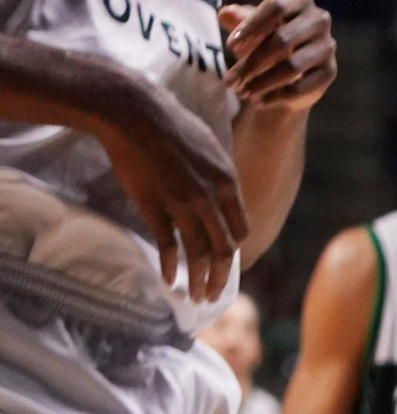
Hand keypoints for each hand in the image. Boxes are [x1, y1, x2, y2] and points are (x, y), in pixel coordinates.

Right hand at [95, 80, 246, 301]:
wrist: (138, 115)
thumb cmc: (173, 126)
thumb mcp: (210, 147)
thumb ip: (218, 175)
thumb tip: (223, 195)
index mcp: (227, 180)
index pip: (240, 228)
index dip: (235, 250)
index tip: (227, 263)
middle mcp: (210, 196)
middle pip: (223, 249)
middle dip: (220, 277)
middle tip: (214, 295)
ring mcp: (183, 203)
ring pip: (198, 254)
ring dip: (198, 281)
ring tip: (196, 298)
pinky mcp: (155, 207)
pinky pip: (167, 246)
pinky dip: (170, 267)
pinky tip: (168, 280)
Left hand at [223, 0, 337, 113]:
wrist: (290, 71)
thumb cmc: (267, 39)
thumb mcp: (252, 28)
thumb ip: (239, 20)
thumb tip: (224, 13)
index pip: (276, 6)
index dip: (252, 25)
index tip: (230, 45)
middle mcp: (319, 19)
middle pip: (283, 39)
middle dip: (252, 62)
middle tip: (229, 80)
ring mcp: (327, 45)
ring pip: (292, 66)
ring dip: (261, 82)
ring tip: (241, 92)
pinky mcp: (329, 71)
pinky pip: (301, 87)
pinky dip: (275, 97)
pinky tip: (257, 102)